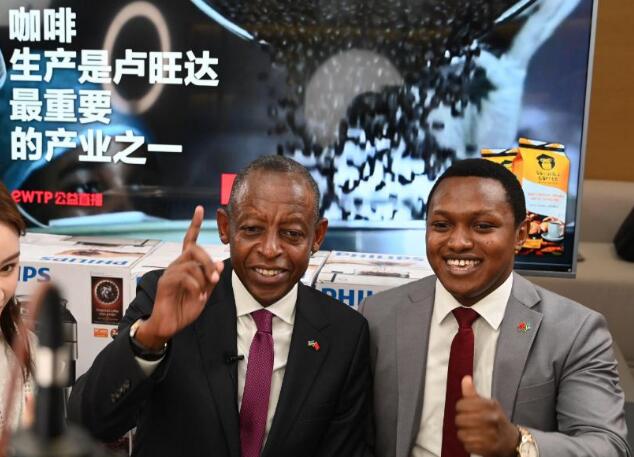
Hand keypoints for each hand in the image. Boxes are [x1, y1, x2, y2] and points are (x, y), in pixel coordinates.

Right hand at [136, 206, 223, 349]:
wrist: (169, 325)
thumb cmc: (185, 308)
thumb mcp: (204, 293)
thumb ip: (211, 278)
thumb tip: (220, 264)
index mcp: (186, 265)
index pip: (189, 240)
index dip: (194, 224)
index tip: (200, 209)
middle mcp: (176, 265)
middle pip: (194, 249)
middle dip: (208, 262)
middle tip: (215, 279)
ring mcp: (169, 273)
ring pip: (191, 264)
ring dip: (203, 278)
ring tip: (205, 292)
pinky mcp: (165, 283)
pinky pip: (184, 277)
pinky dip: (195, 287)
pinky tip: (198, 297)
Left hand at [455, 376, 519, 456]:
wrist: (510, 440)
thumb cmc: (495, 418)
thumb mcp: (487, 403)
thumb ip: (473, 393)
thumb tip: (465, 378)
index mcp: (490, 405)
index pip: (462, 404)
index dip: (460, 407)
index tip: (464, 409)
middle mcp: (491, 419)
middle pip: (460, 420)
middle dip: (461, 421)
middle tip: (466, 421)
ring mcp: (490, 435)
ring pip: (462, 434)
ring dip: (463, 433)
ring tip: (470, 431)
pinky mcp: (488, 448)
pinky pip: (467, 445)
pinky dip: (468, 443)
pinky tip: (474, 439)